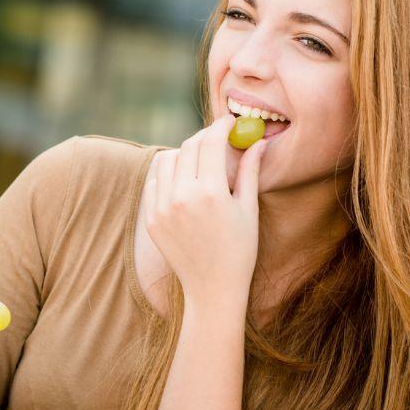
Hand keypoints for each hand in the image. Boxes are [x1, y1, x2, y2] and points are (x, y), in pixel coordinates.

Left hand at [141, 113, 265, 314]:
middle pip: (188, 147)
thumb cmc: (239, 250)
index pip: (210, 142)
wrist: (212, 288)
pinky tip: (183, 181)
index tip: (228, 122)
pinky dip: (167, 173)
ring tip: (200, 162)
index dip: (220, 126)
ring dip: (183, 153)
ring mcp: (162, 208)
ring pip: (167, 159)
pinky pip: (154, 180)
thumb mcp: (249, 209)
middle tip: (216, 139)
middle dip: (204, 138)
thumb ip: (250, 171)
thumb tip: (258, 140)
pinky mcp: (150, 218)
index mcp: (212, 193)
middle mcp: (182, 197)